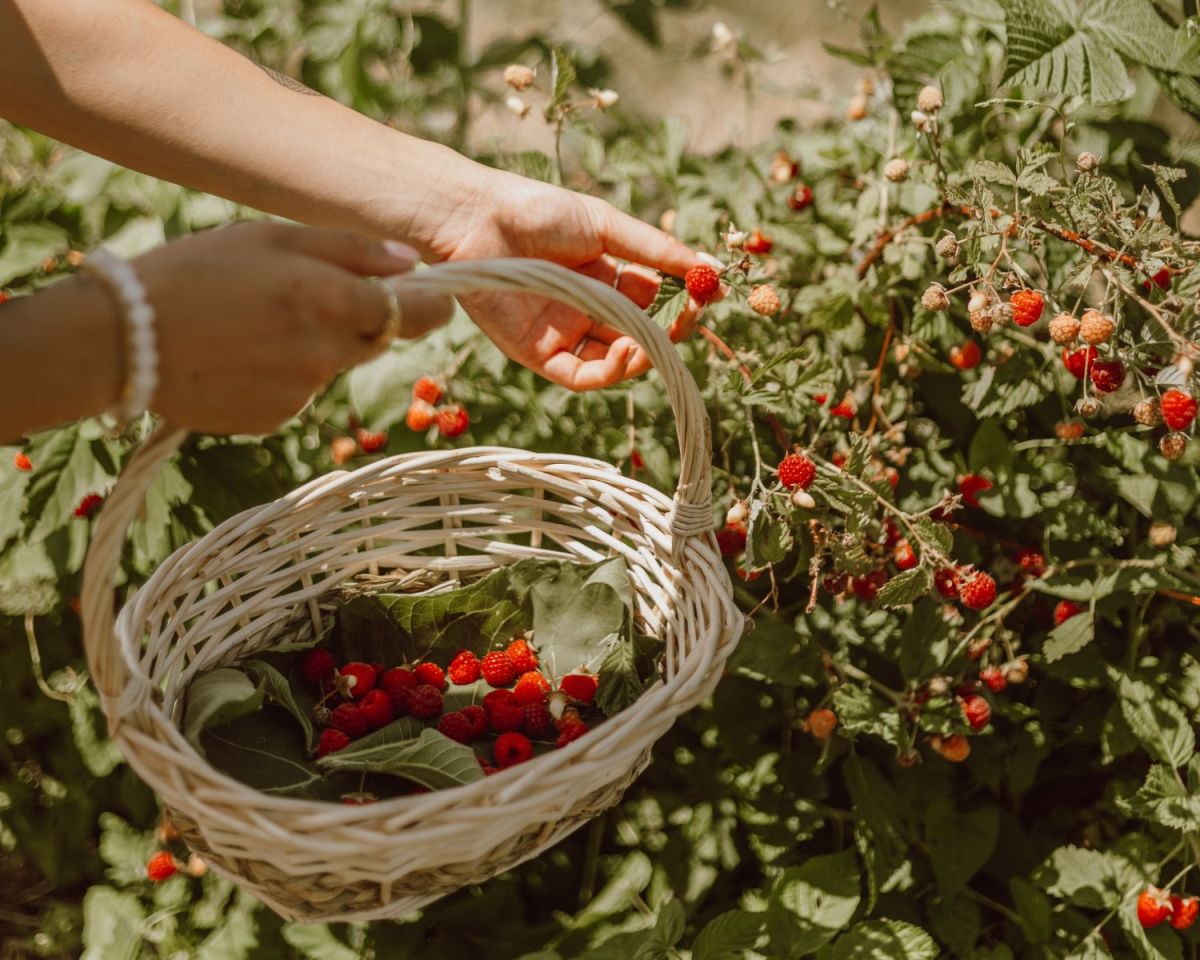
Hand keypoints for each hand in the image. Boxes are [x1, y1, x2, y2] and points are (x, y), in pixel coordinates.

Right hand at [133, 222, 452, 432]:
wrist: (122, 339)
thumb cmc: (196, 271)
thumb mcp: (271, 238)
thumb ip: (351, 249)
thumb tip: (412, 263)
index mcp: (331, 300)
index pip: (417, 313)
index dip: (432, 306)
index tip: (433, 299)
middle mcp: (327, 354)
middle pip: (377, 339)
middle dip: (359, 319)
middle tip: (305, 295)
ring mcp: (303, 393)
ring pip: (333, 365)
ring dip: (315, 345)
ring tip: (254, 322)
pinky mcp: (277, 419)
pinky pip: (299, 392)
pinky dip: (283, 374)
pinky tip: (239, 354)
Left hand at [426, 168, 714, 390]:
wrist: (477, 219)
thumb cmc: (537, 211)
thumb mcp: (607, 226)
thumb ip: (657, 251)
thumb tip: (711, 269)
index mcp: (602, 275)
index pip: (651, 300)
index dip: (679, 302)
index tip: (704, 295)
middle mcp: (584, 308)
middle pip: (637, 333)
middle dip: (667, 331)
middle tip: (689, 319)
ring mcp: (561, 333)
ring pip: (614, 360)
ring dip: (643, 354)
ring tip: (656, 337)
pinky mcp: (537, 354)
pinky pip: (582, 376)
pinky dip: (610, 371)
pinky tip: (626, 350)